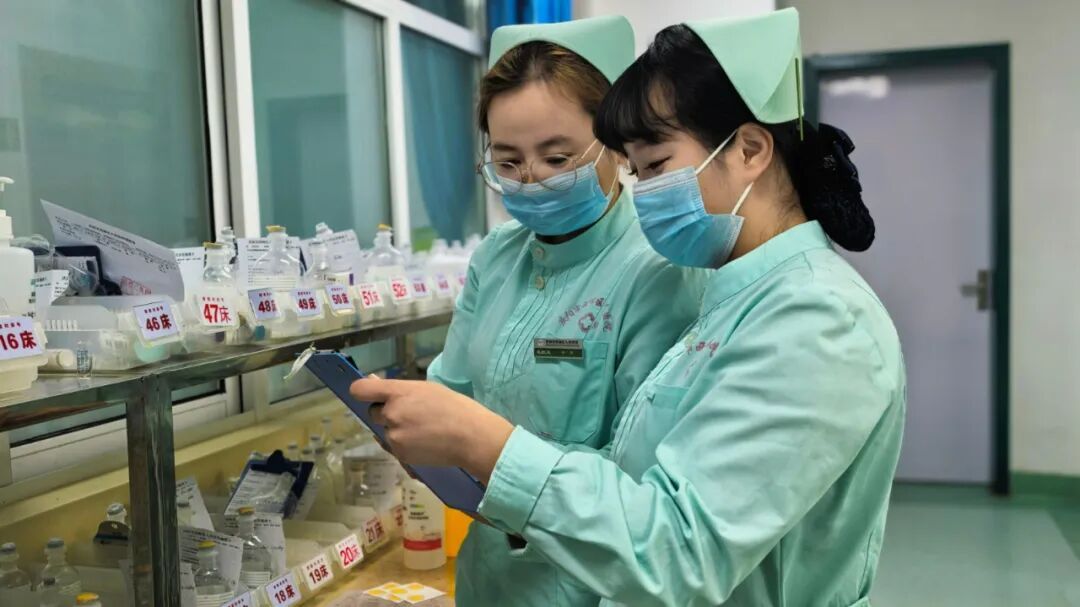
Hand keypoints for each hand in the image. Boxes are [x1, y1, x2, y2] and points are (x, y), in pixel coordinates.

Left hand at [349, 377, 513, 483]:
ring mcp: (394, 436)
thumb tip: (374, 383)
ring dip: (396, 430)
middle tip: (410, 415)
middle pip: (373, 412)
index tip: (368, 393)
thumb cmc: (456, 407)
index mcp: (399, 393)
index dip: (362, 390)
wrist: (472, 438)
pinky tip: (424, 443)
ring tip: (422, 432)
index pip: (361, 389)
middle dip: (386, 413)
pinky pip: (394, 447)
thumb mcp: (427, 389)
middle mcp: (391, 414)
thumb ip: (399, 389)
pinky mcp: (400, 455)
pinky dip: (404, 445)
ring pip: (384, 432)